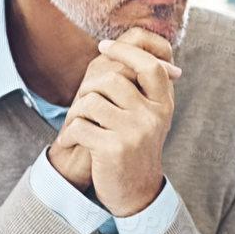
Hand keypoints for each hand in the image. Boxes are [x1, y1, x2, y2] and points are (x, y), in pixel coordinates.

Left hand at [57, 28, 180, 217]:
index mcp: (164, 103)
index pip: (150, 65)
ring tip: (79, 124)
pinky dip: (70, 134)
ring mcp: (135, 132)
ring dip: (76, 112)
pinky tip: (74, 143)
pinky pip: (80, 126)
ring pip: (91, 100)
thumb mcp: (148, 113)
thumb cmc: (134, 145)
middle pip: (113, 78)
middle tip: (84, 104)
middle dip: (89, 88)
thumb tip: (139, 42)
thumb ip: (144, 82)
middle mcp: (154, 115)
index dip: (126, 49)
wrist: (135, 191)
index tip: (104, 47)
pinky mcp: (114, 148)